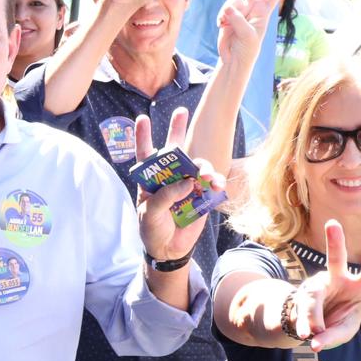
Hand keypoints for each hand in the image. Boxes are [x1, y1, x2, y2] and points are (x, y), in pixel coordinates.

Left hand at [135, 106, 225, 262]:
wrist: (169, 249)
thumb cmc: (153, 229)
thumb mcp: (150, 214)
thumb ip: (164, 196)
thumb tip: (186, 181)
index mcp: (150, 180)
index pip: (145, 155)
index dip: (143, 137)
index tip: (142, 118)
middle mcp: (169, 178)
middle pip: (174, 150)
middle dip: (177, 129)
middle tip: (181, 111)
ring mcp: (186, 185)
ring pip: (196, 166)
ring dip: (203, 166)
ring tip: (207, 176)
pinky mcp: (201, 195)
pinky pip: (211, 184)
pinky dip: (216, 181)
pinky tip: (218, 184)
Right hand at [217, 0, 292, 65]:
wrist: (233, 57)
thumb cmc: (247, 48)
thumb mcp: (248, 35)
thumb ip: (239, 20)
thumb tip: (228, 9)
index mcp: (263, 11)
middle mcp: (252, 8)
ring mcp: (239, 11)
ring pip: (232, 0)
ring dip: (227, 12)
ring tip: (226, 24)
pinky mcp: (227, 16)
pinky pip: (223, 9)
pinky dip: (221, 17)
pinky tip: (222, 26)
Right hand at [287, 220, 360, 349]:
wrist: (310, 323)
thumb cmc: (335, 323)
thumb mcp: (343, 331)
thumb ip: (333, 336)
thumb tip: (314, 341)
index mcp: (360, 286)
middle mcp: (337, 279)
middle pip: (335, 258)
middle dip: (335, 242)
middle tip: (332, 224)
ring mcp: (317, 284)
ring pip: (313, 296)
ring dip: (312, 317)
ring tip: (309, 335)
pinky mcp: (301, 294)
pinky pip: (302, 309)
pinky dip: (304, 325)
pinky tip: (305, 335)